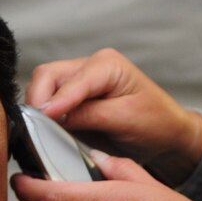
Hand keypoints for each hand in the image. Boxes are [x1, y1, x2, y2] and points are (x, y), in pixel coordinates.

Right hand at [26, 48, 201, 185]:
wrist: (167, 136)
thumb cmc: (156, 123)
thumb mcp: (124, 119)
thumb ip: (88, 114)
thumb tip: (52, 116)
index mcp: (107, 64)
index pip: (70, 79)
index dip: (54, 100)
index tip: (42, 118)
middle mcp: (90, 66)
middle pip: (48, 76)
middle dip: (37, 101)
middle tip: (33, 129)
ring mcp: (80, 81)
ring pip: (43, 86)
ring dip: (37, 107)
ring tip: (37, 131)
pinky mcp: (74, 98)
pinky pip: (49, 100)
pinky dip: (43, 114)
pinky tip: (44, 130)